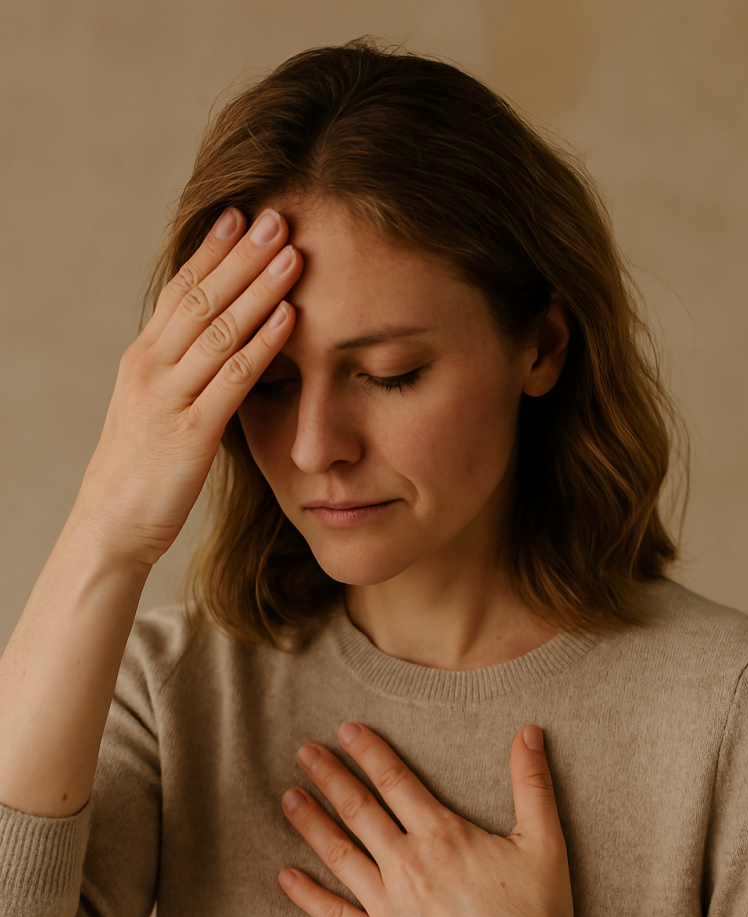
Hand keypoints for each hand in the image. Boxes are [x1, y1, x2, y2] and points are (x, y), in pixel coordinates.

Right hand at [74, 206, 302, 565]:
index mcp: (143, 358)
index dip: (212, 251)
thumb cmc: (140, 472)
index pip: (179, 290)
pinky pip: (232, 378)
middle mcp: (151, 368)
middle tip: (278, 215)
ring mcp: (168, 398)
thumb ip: (180, 374)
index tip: (241, 215)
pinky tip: (290, 317)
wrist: (110, 526)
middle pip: (200, 297)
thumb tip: (215, 345)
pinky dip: (262, 343)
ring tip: (293, 253)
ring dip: (258, 288)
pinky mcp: (190, 433)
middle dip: (241, 254)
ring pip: (218, 329)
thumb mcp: (153, 409)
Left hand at [278, 722, 579, 916]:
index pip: (394, 781)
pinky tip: (285, 876)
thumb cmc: (540, 916)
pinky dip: (307, 896)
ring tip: (288, 797)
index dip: (368, 752)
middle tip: (304, 753)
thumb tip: (530, 731)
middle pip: (358, 809)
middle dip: (329, 777)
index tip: (345, 731)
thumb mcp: (543, 840)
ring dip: (310, 823)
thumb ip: (532, 783)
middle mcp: (407, 865)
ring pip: (339, 855)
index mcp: (442, 835)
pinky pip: (335, 916)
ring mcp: (390, 907)